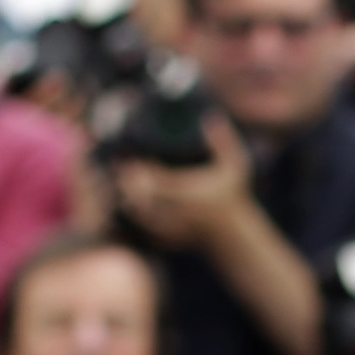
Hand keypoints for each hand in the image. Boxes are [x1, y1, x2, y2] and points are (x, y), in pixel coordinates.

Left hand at [110, 113, 256, 249]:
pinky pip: (143, 229)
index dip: (137, 168)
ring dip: (126, 200)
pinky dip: (133, 219)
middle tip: (118, 170)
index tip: (128, 158)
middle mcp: (179, 211)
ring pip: (138, 214)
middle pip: (140, 196)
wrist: (236, 234)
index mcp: (189, 193)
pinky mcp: (168, 238)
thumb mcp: (236, 167)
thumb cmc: (234, 197)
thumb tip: (213, 116)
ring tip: (119, 187)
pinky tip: (128, 209)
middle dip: (126, 184)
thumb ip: (224, 142)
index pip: (153, 180)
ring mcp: (173, 227)